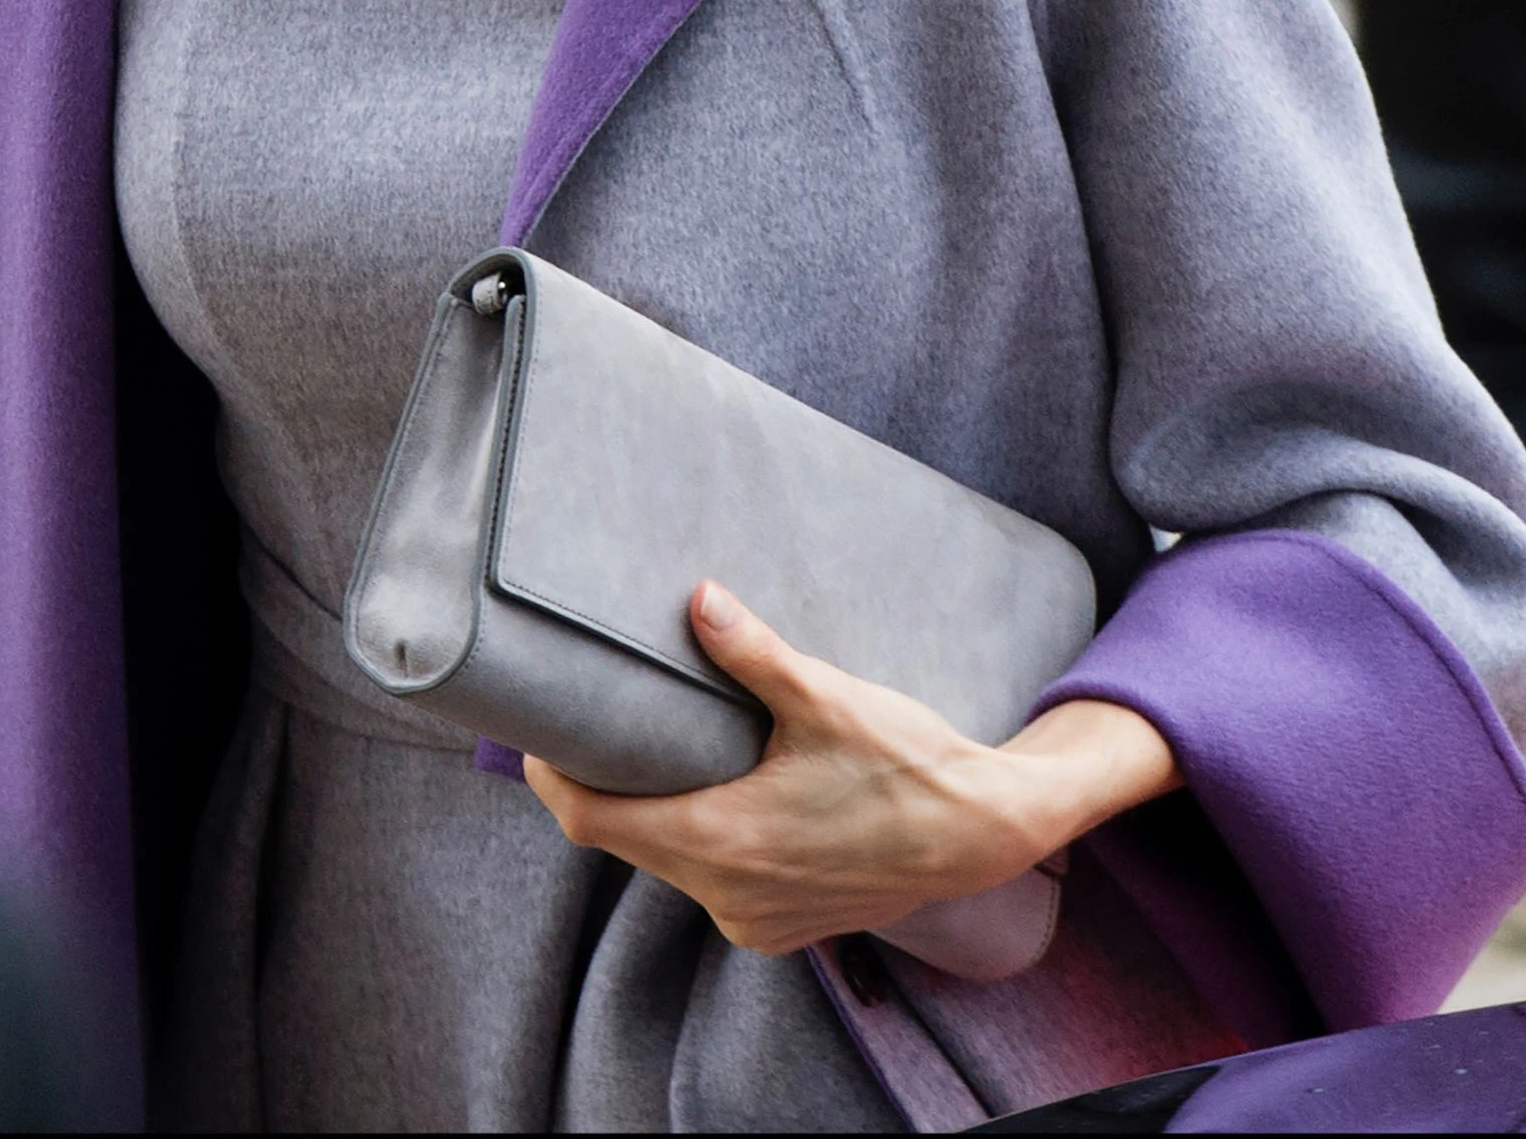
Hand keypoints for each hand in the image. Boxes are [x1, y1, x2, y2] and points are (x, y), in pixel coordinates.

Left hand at [522, 581, 1179, 955]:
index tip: (541, 735)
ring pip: (672, 863)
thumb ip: (754, 654)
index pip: (592, 822)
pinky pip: (716, 884)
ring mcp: (756, 920)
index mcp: (720, 841)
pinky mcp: (784, 926)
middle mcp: (727, 895)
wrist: (983, 835)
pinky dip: (706, 840)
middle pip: (626, 841)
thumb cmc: (907, 766)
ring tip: (668, 748)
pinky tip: (728, 792)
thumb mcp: (826, 699)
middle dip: (608, 785)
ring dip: (661, 812)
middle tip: (604, 723)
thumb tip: (698, 599)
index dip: (554, 778)